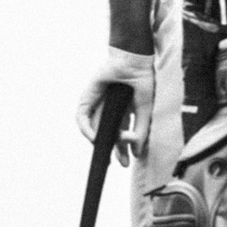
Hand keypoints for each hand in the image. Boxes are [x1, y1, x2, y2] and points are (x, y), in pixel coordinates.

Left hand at [77, 46, 154, 166]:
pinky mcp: (87, 99)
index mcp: (124, 111)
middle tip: (122, 163)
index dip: (125, 149)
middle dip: (115, 151)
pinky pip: (82, 117)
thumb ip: (140, 130)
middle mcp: (110, 109)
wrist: (133, 63)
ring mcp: (98, 105)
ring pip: (96, 129)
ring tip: (110, 154)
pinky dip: (87, 130)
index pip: (122, 134)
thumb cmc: (142, 82)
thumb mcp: (144, 110)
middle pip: (109, 135)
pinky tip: (95, 139)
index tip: (131, 160)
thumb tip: (138, 152)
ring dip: (101, 143)